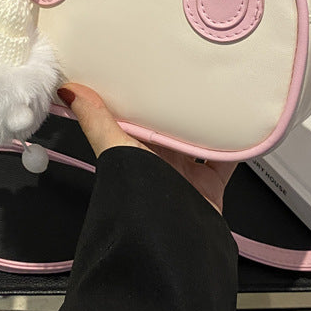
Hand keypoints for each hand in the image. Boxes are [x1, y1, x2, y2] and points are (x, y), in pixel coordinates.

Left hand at [57, 84, 235, 212]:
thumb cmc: (138, 198)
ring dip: (207, 123)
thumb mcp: (116, 148)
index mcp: (133, 150)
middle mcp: (158, 163)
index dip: (142, 94)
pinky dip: (235, 147)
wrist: (173, 241)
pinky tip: (241, 128)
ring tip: (217, 95)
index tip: (150, 69)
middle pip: (170, 126)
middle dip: (179, 105)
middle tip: (190, 74)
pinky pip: (225, 161)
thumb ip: (95, 120)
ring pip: (198, 141)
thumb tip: (69, 90)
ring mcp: (184, 176)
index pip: (137, 116)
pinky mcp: (208, 187)